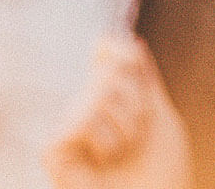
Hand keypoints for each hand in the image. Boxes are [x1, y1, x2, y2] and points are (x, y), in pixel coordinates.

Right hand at [45, 32, 191, 188]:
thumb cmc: (161, 172)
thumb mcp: (160, 116)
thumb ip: (144, 79)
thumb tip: (131, 41)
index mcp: (109, 98)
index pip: (109, 52)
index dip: (125, 56)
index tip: (140, 79)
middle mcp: (84, 108)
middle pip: (109, 72)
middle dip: (136, 104)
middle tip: (138, 136)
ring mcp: (67, 128)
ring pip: (96, 96)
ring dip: (125, 128)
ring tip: (123, 153)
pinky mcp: (53, 150)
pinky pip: (77, 123)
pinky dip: (102, 141)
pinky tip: (102, 162)